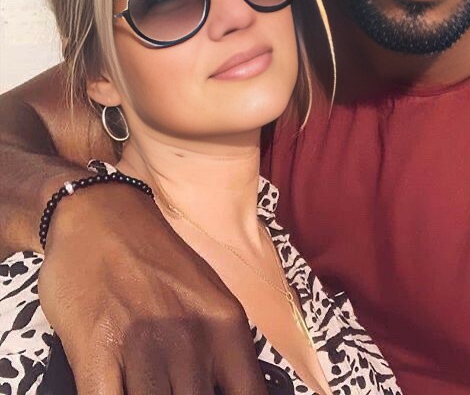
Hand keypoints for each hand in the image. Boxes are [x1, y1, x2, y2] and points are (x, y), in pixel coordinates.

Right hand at [38, 183, 266, 394]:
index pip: (250, 394)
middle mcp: (191, 334)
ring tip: (146, 385)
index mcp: (226, 322)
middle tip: (175, 385)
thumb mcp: (207, 294)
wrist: (102, 214)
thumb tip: (233, 387)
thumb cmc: (156, 258)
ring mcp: (144, 342)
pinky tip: (117, 387)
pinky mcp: (96, 349)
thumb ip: (223, 348)